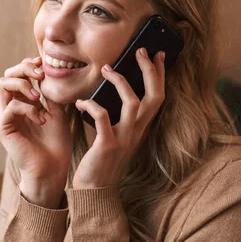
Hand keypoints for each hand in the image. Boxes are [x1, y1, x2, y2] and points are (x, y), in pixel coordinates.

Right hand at [0, 57, 71, 207]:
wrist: (53, 169)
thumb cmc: (56, 144)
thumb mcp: (58, 112)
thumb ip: (50, 94)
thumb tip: (47, 72)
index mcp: (24, 103)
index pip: (18, 75)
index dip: (28, 65)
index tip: (43, 64)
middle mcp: (12, 108)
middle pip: (7, 75)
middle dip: (23, 68)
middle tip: (40, 74)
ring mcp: (6, 117)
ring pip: (2, 84)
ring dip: (23, 84)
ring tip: (38, 96)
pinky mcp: (3, 128)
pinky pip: (11, 106)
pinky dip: (28, 108)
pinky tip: (41, 120)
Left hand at [72, 48, 165, 188]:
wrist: (94, 191)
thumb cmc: (100, 161)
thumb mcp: (113, 136)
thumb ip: (115, 116)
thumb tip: (107, 91)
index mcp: (139, 128)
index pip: (157, 97)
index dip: (160, 75)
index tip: (158, 55)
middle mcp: (137, 132)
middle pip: (154, 96)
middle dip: (150, 71)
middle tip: (141, 50)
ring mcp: (124, 139)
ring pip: (133, 103)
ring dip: (120, 82)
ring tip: (106, 69)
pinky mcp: (107, 145)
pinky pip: (103, 118)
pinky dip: (92, 105)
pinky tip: (80, 101)